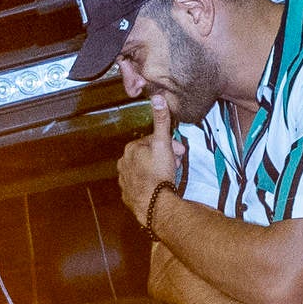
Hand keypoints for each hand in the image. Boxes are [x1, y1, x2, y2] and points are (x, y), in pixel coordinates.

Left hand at [116, 105, 177, 230]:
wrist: (155, 205)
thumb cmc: (159, 174)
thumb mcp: (163, 143)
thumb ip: (161, 121)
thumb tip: (157, 98)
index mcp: (130, 149)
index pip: (151, 141)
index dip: (168, 145)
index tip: (179, 151)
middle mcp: (123, 163)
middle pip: (147, 156)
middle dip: (164, 157)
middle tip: (177, 164)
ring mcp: (124, 180)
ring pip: (144, 170)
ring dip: (158, 170)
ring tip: (170, 177)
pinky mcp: (128, 195)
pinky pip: (141, 185)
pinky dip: (150, 184)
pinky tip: (159, 188)